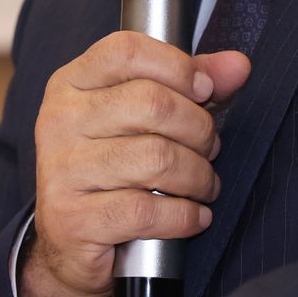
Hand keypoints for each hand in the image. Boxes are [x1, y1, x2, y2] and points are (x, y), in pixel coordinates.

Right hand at [22, 31, 252, 296]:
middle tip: (209, 149)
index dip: (177, 67)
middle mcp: (59, 120)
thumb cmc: (112, 169)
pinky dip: (184, 215)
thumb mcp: (141, 117)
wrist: (67, 246)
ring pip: (156, 159)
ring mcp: (61, 169)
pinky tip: (193, 216)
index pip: (126, 51)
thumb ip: (187, 84)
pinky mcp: (71, 218)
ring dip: (198, 176)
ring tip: (203, 185)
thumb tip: (237, 65)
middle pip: (152, 103)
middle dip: (199, 129)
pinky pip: (147, 210)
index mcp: (71, 84)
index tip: (204, 91)